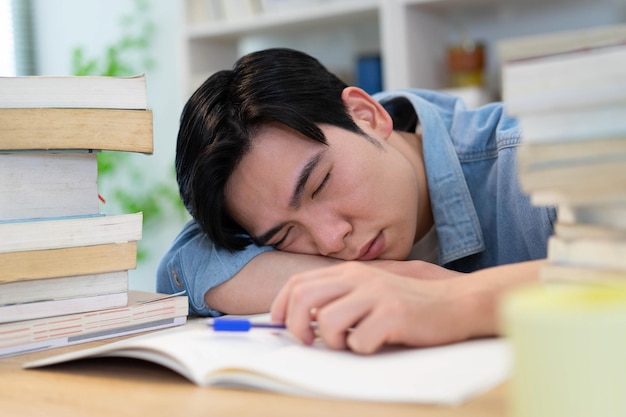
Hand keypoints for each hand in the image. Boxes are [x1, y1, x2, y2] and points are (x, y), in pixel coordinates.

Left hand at [270, 262, 489, 353]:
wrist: (454, 303)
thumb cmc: (407, 303)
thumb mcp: (369, 291)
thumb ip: (340, 297)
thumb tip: (301, 320)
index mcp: (350, 271)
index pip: (300, 283)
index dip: (281, 305)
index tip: (279, 324)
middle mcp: (360, 278)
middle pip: (304, 298)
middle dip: (295, 325)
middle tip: (308, 341)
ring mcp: (376, 295)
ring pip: (328, 322)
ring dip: (333, 341)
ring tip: (351, 342)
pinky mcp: (393, 315)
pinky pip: (360, 340)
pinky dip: (362, 348)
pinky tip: (377, 342)